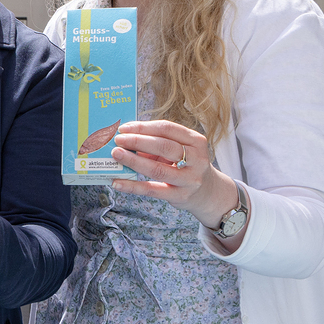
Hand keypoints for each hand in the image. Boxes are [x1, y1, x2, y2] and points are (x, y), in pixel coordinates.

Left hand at [109, 120, 241, 232]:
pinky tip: (117, 182)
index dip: (144, 127)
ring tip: (116, 155)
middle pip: (164, 146)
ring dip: (133, 161)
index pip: (167, 129)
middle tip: (118, 139)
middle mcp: (196, 159)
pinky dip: (132, 186)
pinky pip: (152, 190)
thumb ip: (158, 144)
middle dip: (138, 141)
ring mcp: (189, 179)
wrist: (207, 192)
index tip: (124, 127)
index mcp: (196, 141)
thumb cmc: (187, 165)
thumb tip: (127, 141)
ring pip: (157, 169)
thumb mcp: (180, 151)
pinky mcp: (180, 196)